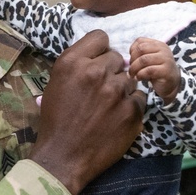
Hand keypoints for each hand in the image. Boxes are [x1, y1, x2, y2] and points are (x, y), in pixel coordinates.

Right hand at [30, 30, 145, 194]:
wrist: (63, 156)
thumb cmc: (56, 121)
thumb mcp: (55, 83)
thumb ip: (77, 65)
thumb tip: (98, 56)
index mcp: (72, 62)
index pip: (100, 37)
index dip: (100, 50)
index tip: (98, 61)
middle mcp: (95, 72)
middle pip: (117, 58)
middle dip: (111, 71)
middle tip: (101, 90)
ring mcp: (116, 91)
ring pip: (129, 79)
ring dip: (122, 90)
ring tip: (108, 107)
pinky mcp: (132, 110)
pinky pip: (140, 98)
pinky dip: (131, 107)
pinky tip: (117, 118)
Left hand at [129, 38, 179, 103]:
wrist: (172, 83)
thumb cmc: (157, 71)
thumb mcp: (149, 59)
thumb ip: (140, 54)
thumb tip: (127, 57)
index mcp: (158, 44)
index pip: (140, 41)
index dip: (132, 51)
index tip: (132, 60)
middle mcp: (163, 49)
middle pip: (140, 49)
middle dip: (132, 60)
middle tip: (131, 70)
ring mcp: (166, 59)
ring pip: (143, 60)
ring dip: (134, 69)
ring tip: (133, 75)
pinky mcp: (166, 71)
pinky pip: (148, 70)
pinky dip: (140, 75)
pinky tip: (139, 78)